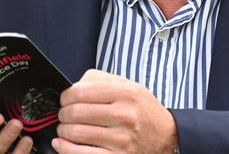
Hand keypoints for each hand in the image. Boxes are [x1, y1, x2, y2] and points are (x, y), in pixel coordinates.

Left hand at [53, 69, 177, 153]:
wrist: (166, 137)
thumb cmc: (143, 111)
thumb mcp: (130, 86)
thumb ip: (102, 80)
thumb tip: (74, 86)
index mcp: (126, 93)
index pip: (82, 91)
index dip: (66, 95)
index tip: (65, 99)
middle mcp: (125, 115)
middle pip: (77, 112)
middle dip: (63, 114)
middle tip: (64, 114)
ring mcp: (121, 139)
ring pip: (77, 133)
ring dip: (63, 131)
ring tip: (65, 128)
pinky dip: (65, 148)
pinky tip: (61, 143)